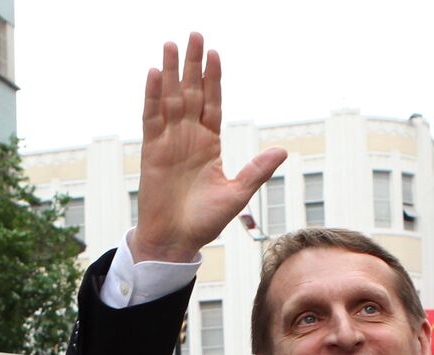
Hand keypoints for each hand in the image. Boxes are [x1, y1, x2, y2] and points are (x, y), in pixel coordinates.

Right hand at [131, 33, 286, 262]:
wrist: (177, 240)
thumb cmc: (205, 220)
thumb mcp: (238, 193)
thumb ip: (257, 170)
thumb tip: (282, 150)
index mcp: (209, 144)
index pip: (212, 103)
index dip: (213, 79)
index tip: (215, 54)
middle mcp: (188, 137)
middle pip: (190, 92)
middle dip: (192, 64)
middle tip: (195, 35)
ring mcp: (169, 142)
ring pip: (169, 99)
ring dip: (170, 72)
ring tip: (171, 44)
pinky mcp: (152, 151)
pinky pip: (151, 118)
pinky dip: (152, 96)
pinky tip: (154, 74)